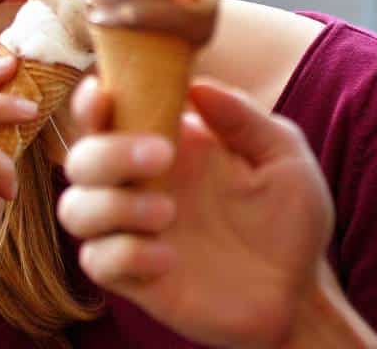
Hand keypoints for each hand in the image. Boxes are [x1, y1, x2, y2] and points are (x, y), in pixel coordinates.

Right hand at [58, 78, 334, 348]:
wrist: (301, 290)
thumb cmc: (292, 216)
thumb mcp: (283, 156)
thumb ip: (243, 118)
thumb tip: (196, 86)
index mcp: (172, 144)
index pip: (112, 115)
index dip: (92, 102)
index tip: (101, 92)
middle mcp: (142, 183)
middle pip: (81, 159)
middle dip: (108, 153)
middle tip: (163, 154)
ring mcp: (136, 231)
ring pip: (76, 210)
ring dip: (112, 205)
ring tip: (167, 213)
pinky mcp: (136, 277)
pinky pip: (97, 261)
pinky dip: (123, 254)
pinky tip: (167, 259)